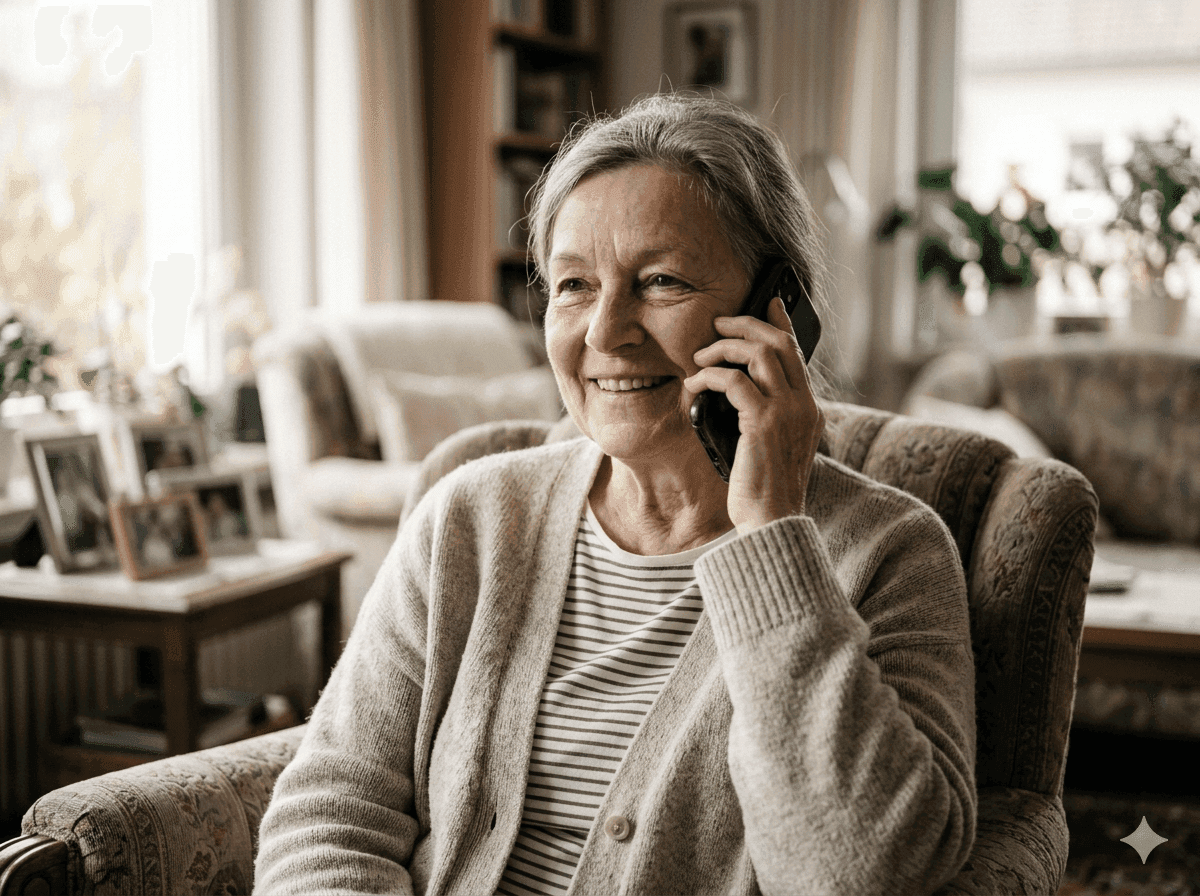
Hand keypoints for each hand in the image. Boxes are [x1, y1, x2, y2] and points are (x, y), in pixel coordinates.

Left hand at [683, 295, 823, 532]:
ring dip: (724, 348)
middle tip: (718, 323)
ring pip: (759, 354)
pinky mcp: (763, 424)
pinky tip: (694, 384)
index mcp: (808, 411)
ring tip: (700, 356)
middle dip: (746, 324)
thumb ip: (765, 418)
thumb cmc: (764, 492)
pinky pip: (735, 382)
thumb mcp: (771, 448)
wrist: (772, 524)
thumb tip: (738, 393)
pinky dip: (711, 376)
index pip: (796, 354)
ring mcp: (787, 414)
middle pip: (779, 343)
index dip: (780, 324)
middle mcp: (803, 407)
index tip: (766, 303)